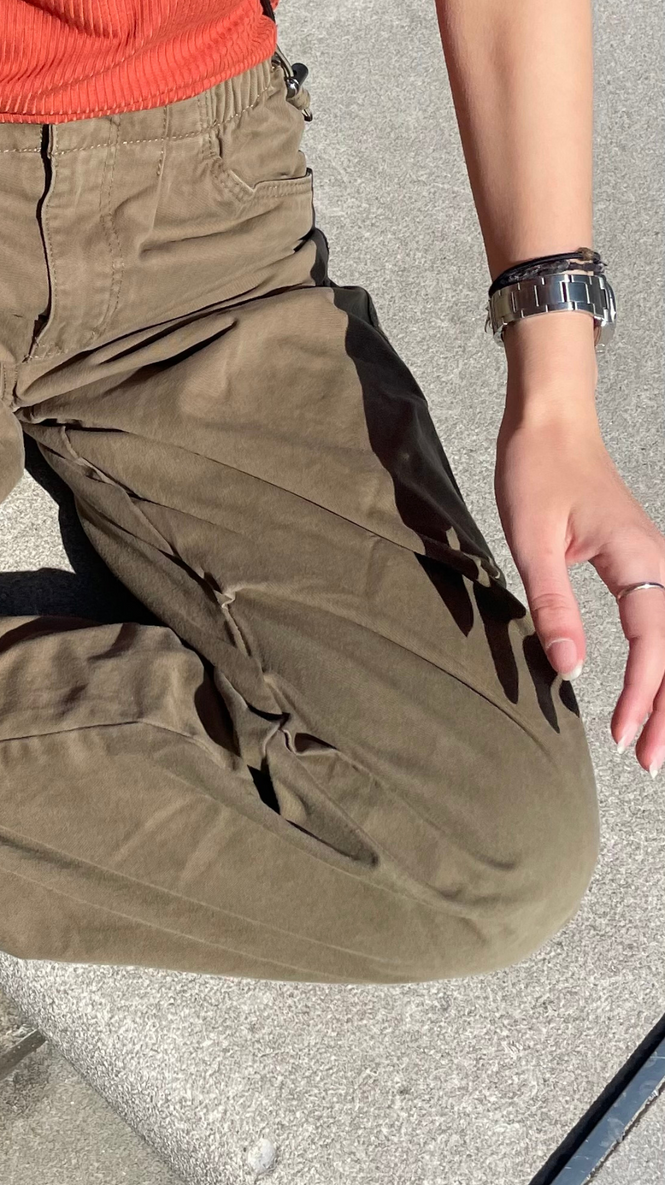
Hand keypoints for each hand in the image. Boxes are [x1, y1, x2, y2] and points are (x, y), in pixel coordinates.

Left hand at [496, 395, 664, 772]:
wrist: (551, 421)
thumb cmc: (538, 469)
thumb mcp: (531, 538)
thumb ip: (553, 603)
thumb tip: (570, 670)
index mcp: (638, 557)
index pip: (653, 641)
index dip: (642, 693)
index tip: (623, 736)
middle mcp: (660, 563)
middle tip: (652, 763)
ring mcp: (656, 564)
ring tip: (658, 744)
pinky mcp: (643, 565)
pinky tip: (655, 694)